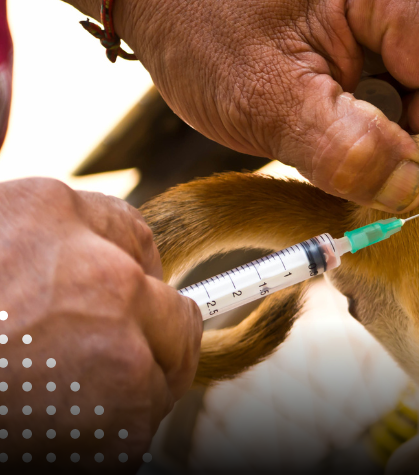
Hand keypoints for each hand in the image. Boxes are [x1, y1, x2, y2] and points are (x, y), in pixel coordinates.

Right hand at [0, 178, 200, 471]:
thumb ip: (27, 244)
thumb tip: (67, 228)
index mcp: (46, 214)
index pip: (129, 231)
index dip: (127, 264)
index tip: (125, 285)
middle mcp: (100, 270)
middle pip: (166, 299)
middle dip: (144, 327)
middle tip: (99, 355)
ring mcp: (121, 342)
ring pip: (164, 359)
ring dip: (130, 379)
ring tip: (62, 396)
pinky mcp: (126, 414)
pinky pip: (143, 415)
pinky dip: (114, 428)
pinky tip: (58, 428)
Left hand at [115, 0, 418, 212]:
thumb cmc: (198, 25)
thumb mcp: (264, 101)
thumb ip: (346, 151)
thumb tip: (414, 189)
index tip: (379, 173)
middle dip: (411, 129)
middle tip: (350, 152)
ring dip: (396, 115)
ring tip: (334, 120)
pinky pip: (410, 59)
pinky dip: (384, 97)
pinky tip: (341, 102)